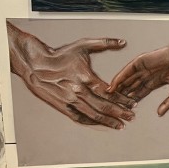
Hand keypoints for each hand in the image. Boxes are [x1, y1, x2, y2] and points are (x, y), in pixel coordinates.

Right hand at [7, 21, 135, 129]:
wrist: (35, 64)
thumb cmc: (60, 55)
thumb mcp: (83, 45)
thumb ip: (105, 43)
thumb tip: (122, 42)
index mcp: (85, 77)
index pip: (109, 93)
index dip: (122, 99)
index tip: (133, 103)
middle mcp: (78, 91)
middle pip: (104, 106)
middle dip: (120, 113)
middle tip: (131, 117)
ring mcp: (70, 101)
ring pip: (93, 115)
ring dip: (108, 121)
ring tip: (120, 125)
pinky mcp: (62, 107)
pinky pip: (79, 118)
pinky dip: (92, 122)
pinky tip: (101, 123)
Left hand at [109, 23, 168, 115]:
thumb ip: (168, 102)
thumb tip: (160, 114)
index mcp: (156, 81)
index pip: (141, 93)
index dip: (133, 101)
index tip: (125, 110)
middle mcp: (148, 74)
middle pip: (131, 87)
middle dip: (122, 96)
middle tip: (112, 105)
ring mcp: (144, 67)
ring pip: (127, 79)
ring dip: (118, 87)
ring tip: (108, 96)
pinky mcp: (141, 61)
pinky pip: (127, 70)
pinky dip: (119, 77)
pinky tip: (113, 85)